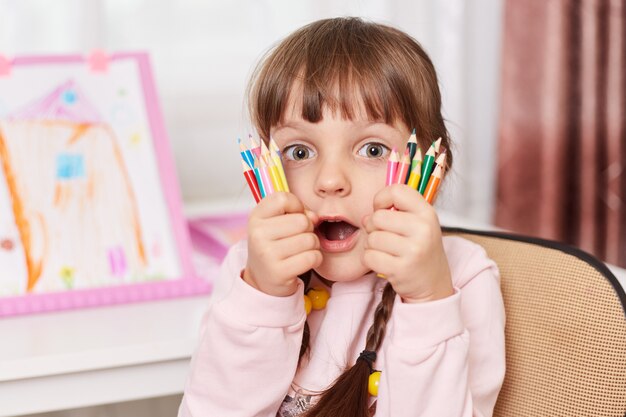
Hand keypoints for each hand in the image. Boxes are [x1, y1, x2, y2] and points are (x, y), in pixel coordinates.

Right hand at [244, 192, 321, 296]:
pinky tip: (304, 261)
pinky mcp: (279, 272)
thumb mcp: (277, 222)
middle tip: (298, 238)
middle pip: (302, 221)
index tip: (294, 216)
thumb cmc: (275, 244)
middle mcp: (258, 234)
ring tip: (301, 250)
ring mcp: (267, 254)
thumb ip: (298, 212)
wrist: (263, 278)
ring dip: (313, 245)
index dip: (297, 206)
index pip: (283, 199)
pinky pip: (312, 257)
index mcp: (256, 217)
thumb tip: (315, 217)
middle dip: (308, 229)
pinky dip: (315, 259)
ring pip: (310, 239)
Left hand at [362, 185, 453, 302]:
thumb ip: (394, 212)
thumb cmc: (420, 249)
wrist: (433, 282)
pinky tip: (383, 261)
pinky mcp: (401, 269)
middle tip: (384, 236)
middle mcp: (423, 229)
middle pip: (378, 217)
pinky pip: (369, 256)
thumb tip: (366, 217)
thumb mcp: (417, 223)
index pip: (396, 191)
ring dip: (371, 245)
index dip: (381, 199)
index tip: (382, 210)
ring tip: (385, 250)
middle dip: (373, 227)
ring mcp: (413, 250)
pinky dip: (370, 259)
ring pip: (372, 238)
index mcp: (427, 213)